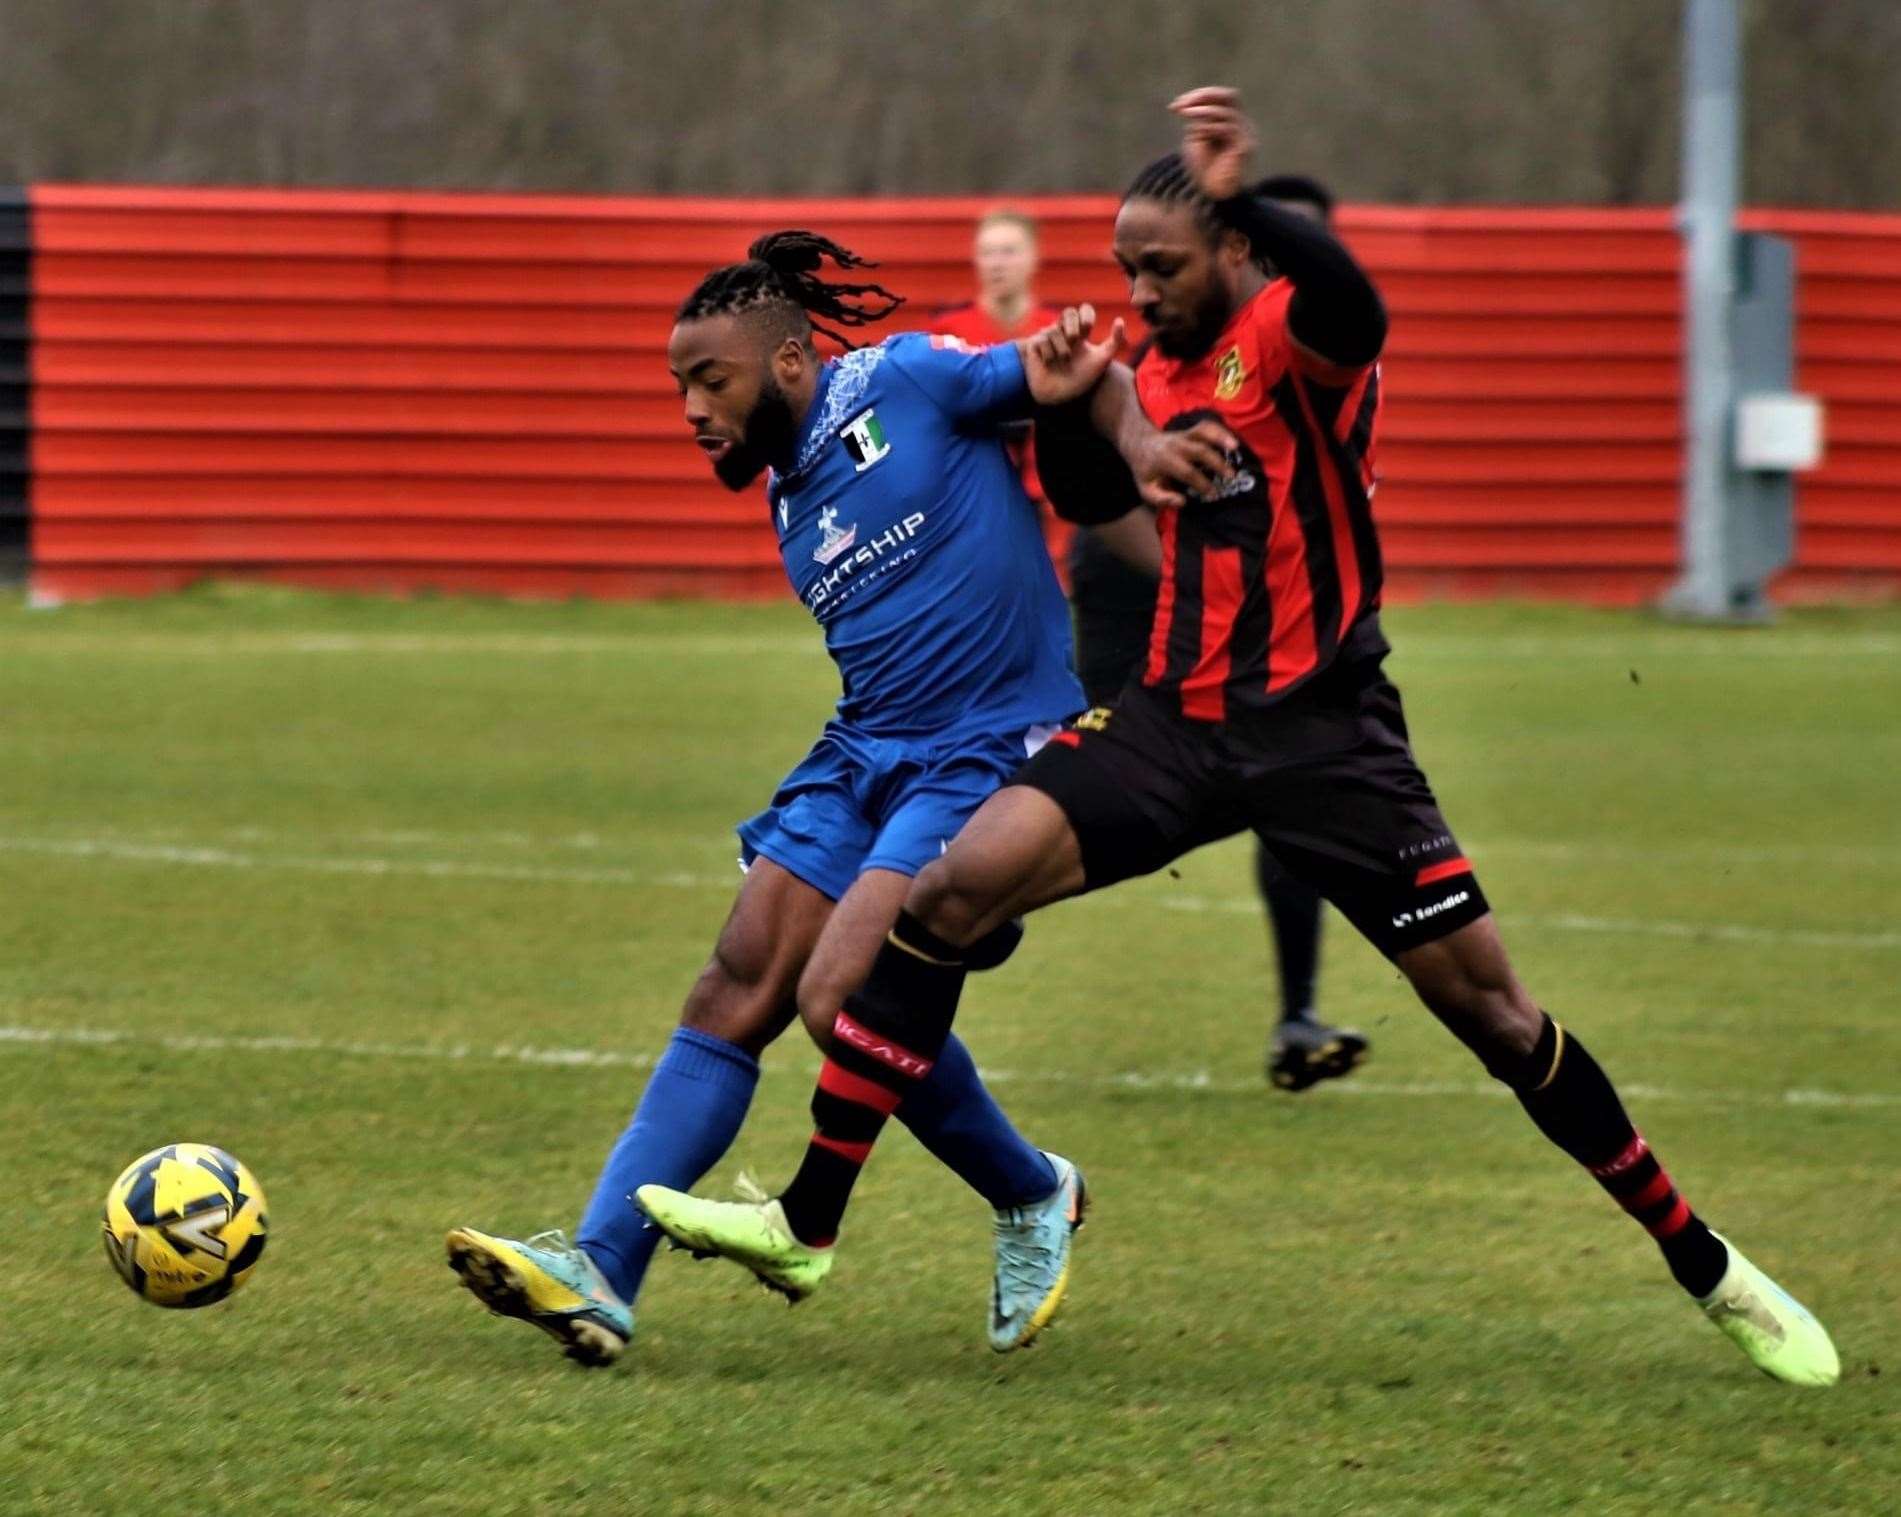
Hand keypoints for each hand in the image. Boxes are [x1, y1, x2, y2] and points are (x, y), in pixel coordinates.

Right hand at [1021, 304, 1126, 405]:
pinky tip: (1049, 364)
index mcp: (1080, 333)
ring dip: (1062, 348)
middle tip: (1075, 341)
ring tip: (1063, 361)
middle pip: (1069, 312)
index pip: (1084, 309)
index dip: (1086, 315)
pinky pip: (1042, 340)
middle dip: (1073, 326)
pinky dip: (1049, 354)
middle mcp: (1064, 332)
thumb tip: (1120, 320)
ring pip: (1054, 329)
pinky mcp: (1034, 346)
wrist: (1060, 397)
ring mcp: (1048, 338)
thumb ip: (1114, 341)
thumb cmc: (1081, 380)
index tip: (1087, 330)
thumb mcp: (1102, 360)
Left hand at [1125, 419, 1238, 510]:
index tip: (1214, 494)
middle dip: (1217, 463)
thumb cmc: (1146, 471)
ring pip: (1204, 431)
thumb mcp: (1146, 489)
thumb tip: (1182, 501)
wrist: (1140, 445)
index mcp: (1165, 460)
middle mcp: (1176, 444)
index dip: (1202, 483)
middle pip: (1200, 450)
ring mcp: (1184, 435)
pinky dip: (1221, 430)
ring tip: (1235, 448)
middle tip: (1231, 477)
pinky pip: (1207, 426)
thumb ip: (1162, 499)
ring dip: (1221, 437)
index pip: (1187, 472)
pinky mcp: (1191, 431)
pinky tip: (1232, 441)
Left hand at [1170, 86, 1254, 200]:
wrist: (1214, 194)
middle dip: (1203, 96)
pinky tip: (1196, 130)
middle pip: (1229, 96)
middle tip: (1182, 104)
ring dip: (1203, 110)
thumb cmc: (1204, 169)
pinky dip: (1210, 126)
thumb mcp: (1196, 139)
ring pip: (1227, 111)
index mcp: (1230, 121)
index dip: (1198, 97)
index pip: (1220, 98)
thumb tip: (1191, 105)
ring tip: (1185, 114)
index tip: (1175, 106)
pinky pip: (1229, 128)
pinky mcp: (1244, 147)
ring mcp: (1245, 134)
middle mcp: (1241, 124)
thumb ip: (1197, 121)